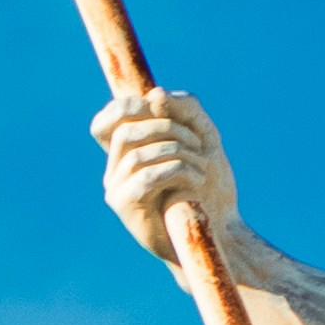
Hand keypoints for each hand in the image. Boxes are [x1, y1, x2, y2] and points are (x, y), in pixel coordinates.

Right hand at [91, 86, 240, 259]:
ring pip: (138, 155)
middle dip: (168, 128)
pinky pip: (146, 177)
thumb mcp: (204, 136)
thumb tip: (155, 94)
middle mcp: (115, 170)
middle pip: (126, 132)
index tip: (160, 107)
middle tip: (199, 144)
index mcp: (127, 152)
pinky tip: (198, 180)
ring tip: (202, 166)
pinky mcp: (126, 207)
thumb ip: (185, 109)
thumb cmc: (210, 184)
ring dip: (178, 152)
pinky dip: (178, 171)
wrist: (220, 230)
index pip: (104, 122)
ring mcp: (117, 189)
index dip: (126, 107)